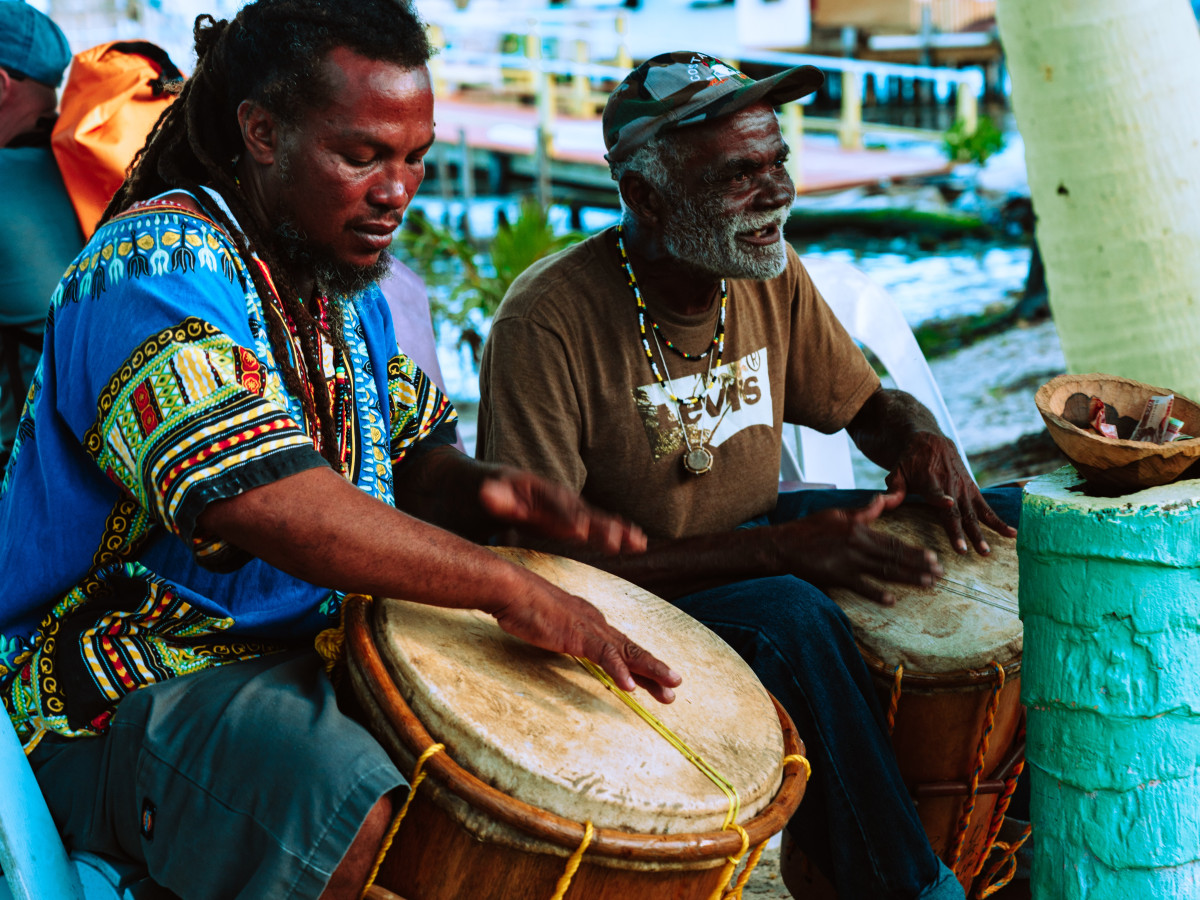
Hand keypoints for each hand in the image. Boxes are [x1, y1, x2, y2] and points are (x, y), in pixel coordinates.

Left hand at [479, 469, 646, 554]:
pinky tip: (638, 541)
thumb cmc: (487, 491)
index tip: (579, 532)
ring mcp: (567, 507)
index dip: (566, 518)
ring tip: (637, 542)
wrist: (489, 483)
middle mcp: (557, 497)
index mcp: (537, 490)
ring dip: (616, 530)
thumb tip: (488, 493)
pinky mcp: (572, 518)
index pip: (554, 505)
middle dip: (598, 526)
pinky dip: (619, 531)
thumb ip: (493, 496)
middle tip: (614, 540)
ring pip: (595, 518)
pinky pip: (598, 524)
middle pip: (581, 511)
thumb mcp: (487, 491)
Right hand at [488, 574, 681, 703]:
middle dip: (655, 670)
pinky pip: (604, 656)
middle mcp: (596, 624)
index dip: (640, 664)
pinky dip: (619, 671)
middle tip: (675, 687)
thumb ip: (562, 635)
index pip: (621, 646)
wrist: (512, 589)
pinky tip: (629, 687)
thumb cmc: (523, 605)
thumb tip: (566, 643)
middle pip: (632, 650)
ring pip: (628, 653)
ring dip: (651, 671)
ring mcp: (590, 629)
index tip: (655, 680)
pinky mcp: (578, 636)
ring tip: (669, 688)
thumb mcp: (549, 625)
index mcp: (591, 622)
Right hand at [774, 492, 942, 605]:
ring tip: (927, 584)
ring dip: (908, 578)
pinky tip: (892, 600)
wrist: (784, 545)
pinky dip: (877, 594)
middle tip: (939, 574)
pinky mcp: (837, 576)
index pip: (893, 541)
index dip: (915, 550)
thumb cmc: (809, 529)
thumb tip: (883, 499)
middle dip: (919, 566)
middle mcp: (858, 545)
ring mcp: (848, 562)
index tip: (933, 557)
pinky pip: (861, 587)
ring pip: (884, 571)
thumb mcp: (837, 514)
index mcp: (859, 529)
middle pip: (895, 557)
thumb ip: (863, 511)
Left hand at [885, 431, 1016, 554]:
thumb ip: (894, 488)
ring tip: (987, 551)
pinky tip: (1013, 533)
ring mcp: (964, 489)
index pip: (935, 491)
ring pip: (974, 513)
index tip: (948, 504)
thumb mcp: (897, 470)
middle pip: (957, 511)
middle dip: (962, 531)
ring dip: (982, 533)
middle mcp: (950, 486)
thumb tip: (884, 502)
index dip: (941, 498)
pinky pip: (987, 508)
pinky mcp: (973, 490)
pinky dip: (999, 521)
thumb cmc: (909, 461)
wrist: (931, 441)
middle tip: (967, 550)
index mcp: (930, 480)